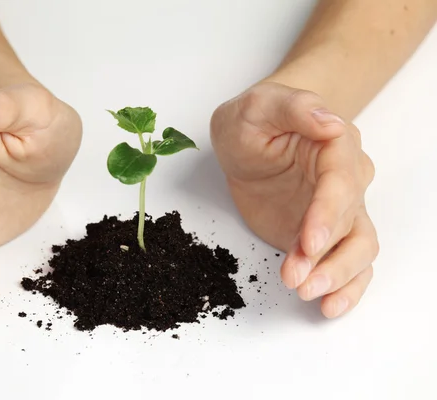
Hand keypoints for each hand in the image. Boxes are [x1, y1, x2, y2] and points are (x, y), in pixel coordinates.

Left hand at [210, 82, 377, 317]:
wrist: (248, 143)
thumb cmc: (252, 121)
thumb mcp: (259, 106)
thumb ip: (294, 108)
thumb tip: (332, 124)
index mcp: (335, 146)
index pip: (340, 183)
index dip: (328, 215)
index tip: (309, 241)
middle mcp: (346, 180)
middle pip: (352, 221)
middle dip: (326, 255)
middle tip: (296, 278)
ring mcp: (338, 210)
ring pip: (358, 248)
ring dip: (336, 276)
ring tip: (305, 293)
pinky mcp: (325, 235)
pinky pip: (349, 263)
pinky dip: (346, 287)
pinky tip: (330, 306)